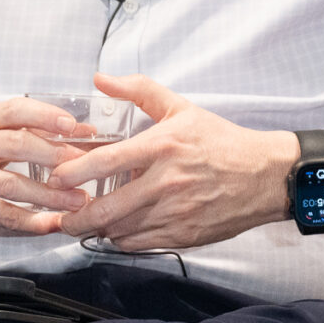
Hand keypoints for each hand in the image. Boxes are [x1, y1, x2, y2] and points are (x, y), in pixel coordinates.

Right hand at [0, 96, 100, 234]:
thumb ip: (22, 127)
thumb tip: (78, 130)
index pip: (15, 111)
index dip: (46, 116)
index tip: (74, 126)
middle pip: (19, 146)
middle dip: (57, 157)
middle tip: (88, 166)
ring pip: (13, 185)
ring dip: (51, 195)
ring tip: (79, 200)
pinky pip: (0, 214)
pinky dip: (29, 221)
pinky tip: (50, 223)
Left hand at [52, 74, 298, 252]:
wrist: (266, 175)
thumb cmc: (223, 141)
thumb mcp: (183, 109)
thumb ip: (140, 90)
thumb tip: (101, 79)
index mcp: (164, 146)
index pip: (104, 162)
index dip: (72, 173)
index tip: (57, 177)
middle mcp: (167, 181)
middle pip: (104, 209)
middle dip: (73, 216)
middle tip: (62, 214)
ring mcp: (176, 212)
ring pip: (117, 230)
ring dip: (97, 227)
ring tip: (90, 219)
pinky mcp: (184, 234)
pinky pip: (137, 243)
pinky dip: (121, 238)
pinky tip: (121, 227)